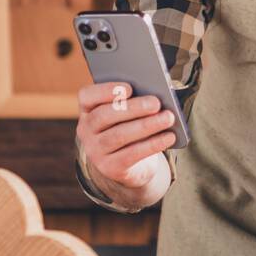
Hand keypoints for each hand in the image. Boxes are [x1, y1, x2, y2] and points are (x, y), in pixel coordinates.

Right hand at [76, 82, 175, 198]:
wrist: (130, 164)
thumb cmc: (131, 127)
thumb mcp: (128, 114)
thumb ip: (134, 101)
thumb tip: (154, 97)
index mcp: (88, 109)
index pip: (86, 96)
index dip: (106, 91)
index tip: (129, 88)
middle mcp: (86, 130)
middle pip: (104, 116)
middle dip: (133, 108)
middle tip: (156, 103)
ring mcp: (95, 151)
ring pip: (119, 135)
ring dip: (146, 125)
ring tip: (168, 118)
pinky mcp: (110, 168)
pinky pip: (131, 154)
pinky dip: (153, 144)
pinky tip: (169, 137)